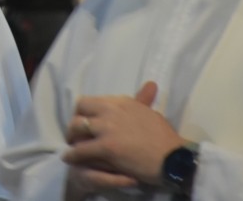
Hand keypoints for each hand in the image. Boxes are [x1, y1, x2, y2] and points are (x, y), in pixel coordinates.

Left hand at [62, 82, 184, 190]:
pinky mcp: (106, 146)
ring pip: (76, 127)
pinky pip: (80, 150)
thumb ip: (143, 99)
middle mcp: (110, 110)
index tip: (85, 120)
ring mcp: (107, 128)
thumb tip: (151, 84)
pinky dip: (72, 155)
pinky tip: (69, 158)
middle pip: (79, 109)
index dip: (84, 111)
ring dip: (71, 137)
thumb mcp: (151, 112)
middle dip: (75, 121)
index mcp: (121, 101)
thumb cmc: (164, 137)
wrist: (173, 157)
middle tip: (76, 134)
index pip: (91, 100)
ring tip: (71, 146)